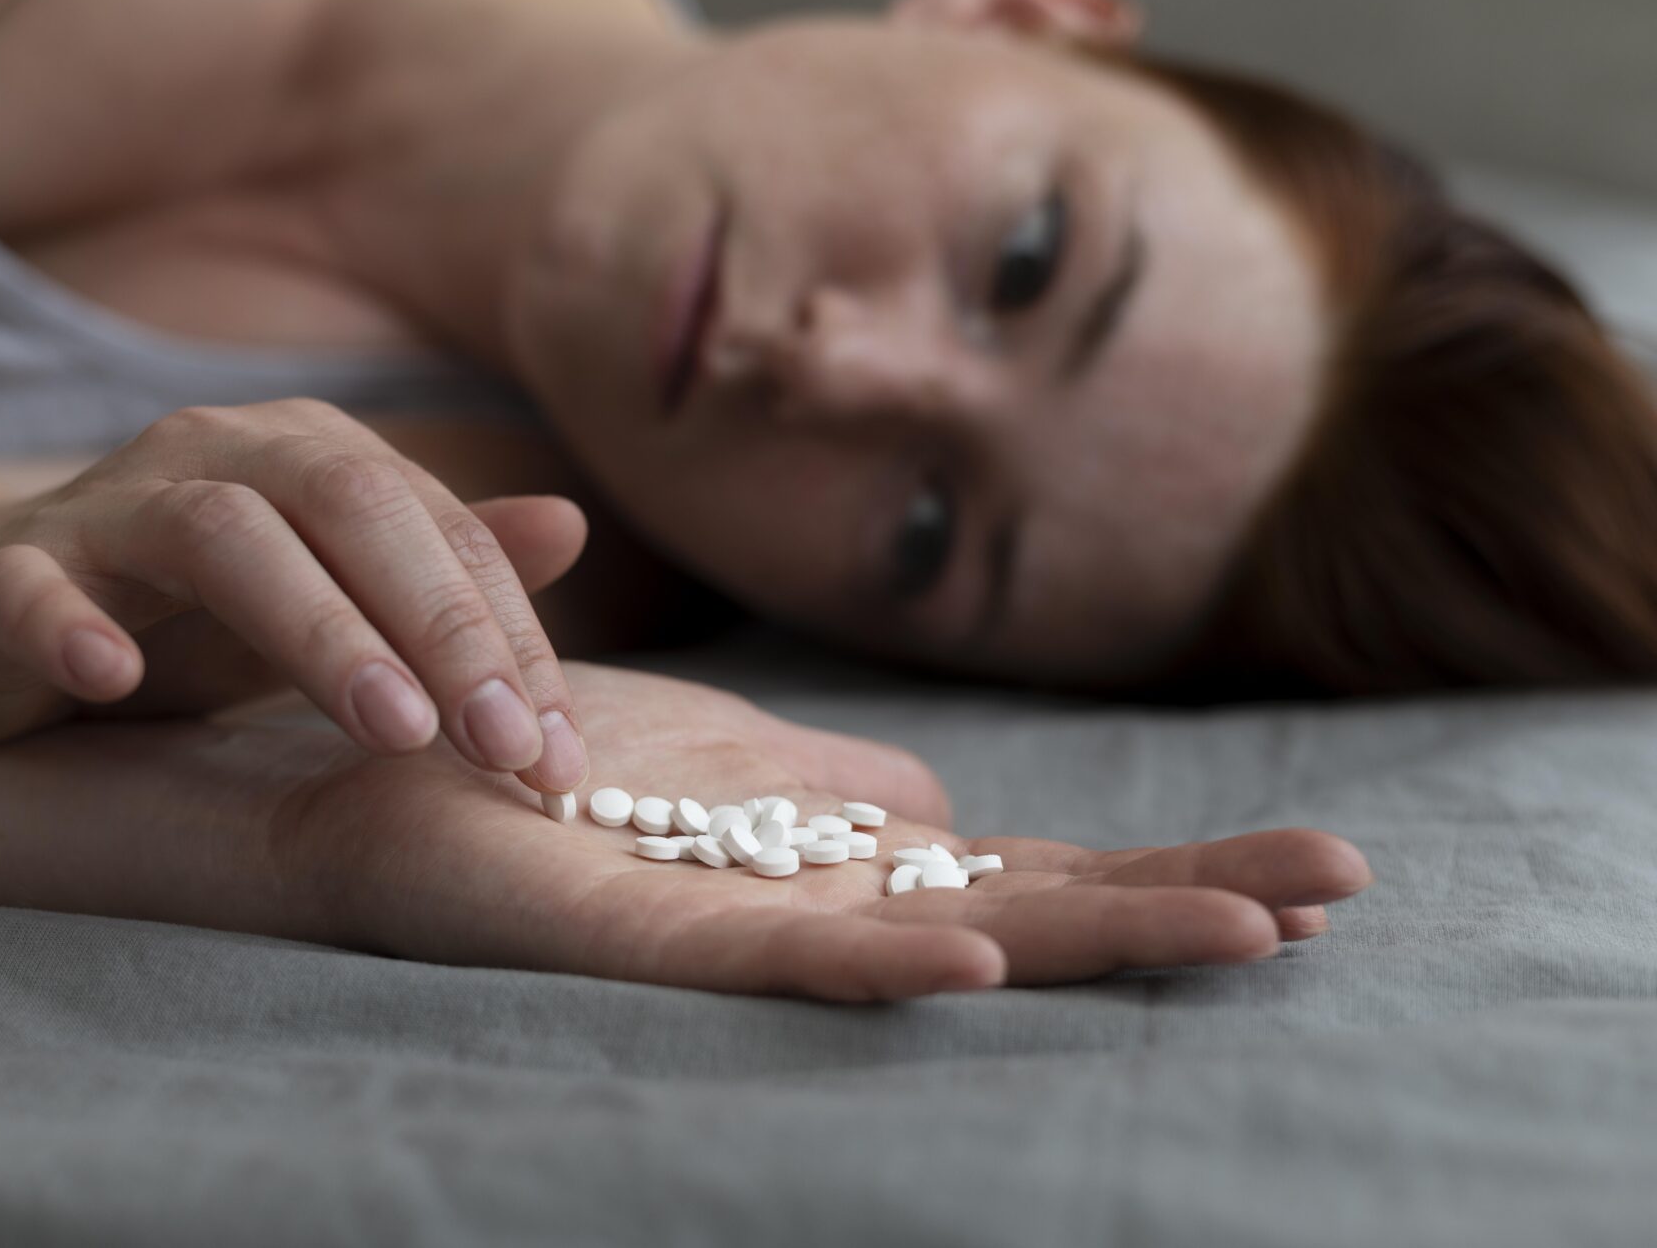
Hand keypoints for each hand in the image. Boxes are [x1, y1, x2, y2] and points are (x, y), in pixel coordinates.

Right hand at [0, 398, 590, 791]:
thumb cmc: (179, 614)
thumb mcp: (329, 598)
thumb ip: (438, 570)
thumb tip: (573, 526)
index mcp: (314, 460)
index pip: (442, 537)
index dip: (513, 643)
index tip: (561, 761)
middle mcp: (220, 457)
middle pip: (351, 509)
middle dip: (443, 629)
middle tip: (505, 749)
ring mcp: (105, 507)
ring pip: (220, 536)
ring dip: (315, 628)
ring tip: (392, 730)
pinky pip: (30, 587)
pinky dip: (70, 625)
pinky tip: (114, 681)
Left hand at [286, 664, 1373, 998]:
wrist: (374, 769)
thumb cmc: (547, 759)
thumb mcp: (723, 754)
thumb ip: (831, 783)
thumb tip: (938, 806)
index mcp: (836, 859)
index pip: (1031, 865)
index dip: (1160, 862)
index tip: (1303, 864)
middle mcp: (808, 906)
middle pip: (1024, 908)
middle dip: (1178, 900)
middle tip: (1339, 894)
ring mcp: (734, 930)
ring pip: (938, 943)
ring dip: (1082, 939)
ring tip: (1236, 932)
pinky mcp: (639, 937)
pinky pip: (771, 958)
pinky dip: (878, 960)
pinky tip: (975, 958)